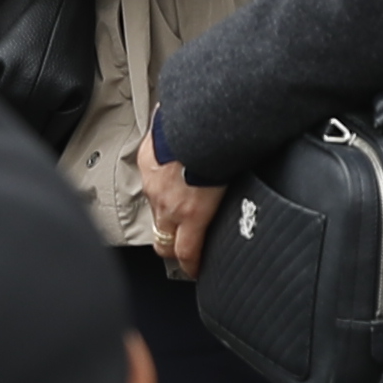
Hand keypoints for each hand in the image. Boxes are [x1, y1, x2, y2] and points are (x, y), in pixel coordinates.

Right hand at [140, 147, 224, 280]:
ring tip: (180, 202)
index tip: (194, 269)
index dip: (189, 266)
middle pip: (162, 240)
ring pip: (154, 208)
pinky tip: (171, 169)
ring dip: (165, 211)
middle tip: (184, 244)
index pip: (184, 253)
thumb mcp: (233, 184)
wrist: (203, 114)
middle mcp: (167, 202)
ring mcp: (152, 182)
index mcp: (192, 213)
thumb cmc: (224, 145)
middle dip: (172, 245)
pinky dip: (158, 179)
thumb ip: (227, 201)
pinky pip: (149, 178)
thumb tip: (236, 203)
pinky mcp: (145, 158)